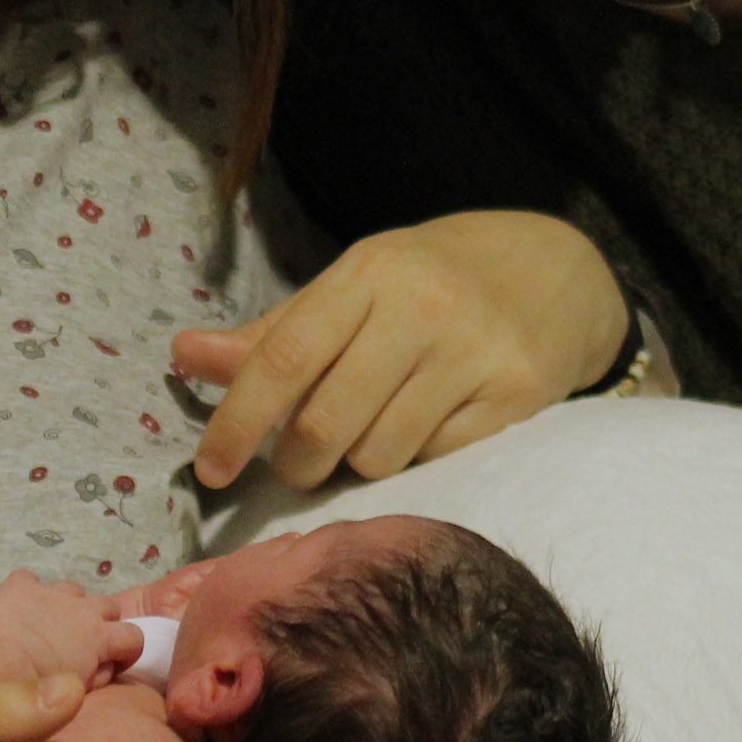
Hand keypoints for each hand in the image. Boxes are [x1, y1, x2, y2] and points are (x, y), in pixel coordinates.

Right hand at [0, 571, 141, 688]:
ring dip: (105, 628)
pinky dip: (126, 652)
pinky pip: (131, 639)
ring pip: (110, 607)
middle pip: (75, 592)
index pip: (31, 583)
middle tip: (68, 645)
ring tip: (98, 655)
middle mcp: (52, 593)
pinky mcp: (101, 640)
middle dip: (75, 614)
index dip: (37, 606)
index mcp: (16, 591)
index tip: (32, 630)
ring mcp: (80, 613)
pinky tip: (112, 670)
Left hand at [171, 210, 625, 489]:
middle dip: (298, 463)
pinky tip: (429, 427)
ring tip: (375, 432)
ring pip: (380, 455)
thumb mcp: (352, 289)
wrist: (557, 270)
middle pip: (326, 422)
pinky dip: (417, 461)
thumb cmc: (431, 283)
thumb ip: (272, 335)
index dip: (238, 422)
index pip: (284, 357)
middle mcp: (421, 306)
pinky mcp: (517, 394)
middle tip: (300, 464)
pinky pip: (437, 461)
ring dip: (359, 463)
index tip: (209, 470)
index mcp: (367, 272)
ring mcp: (473, 351)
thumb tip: (183, 356)